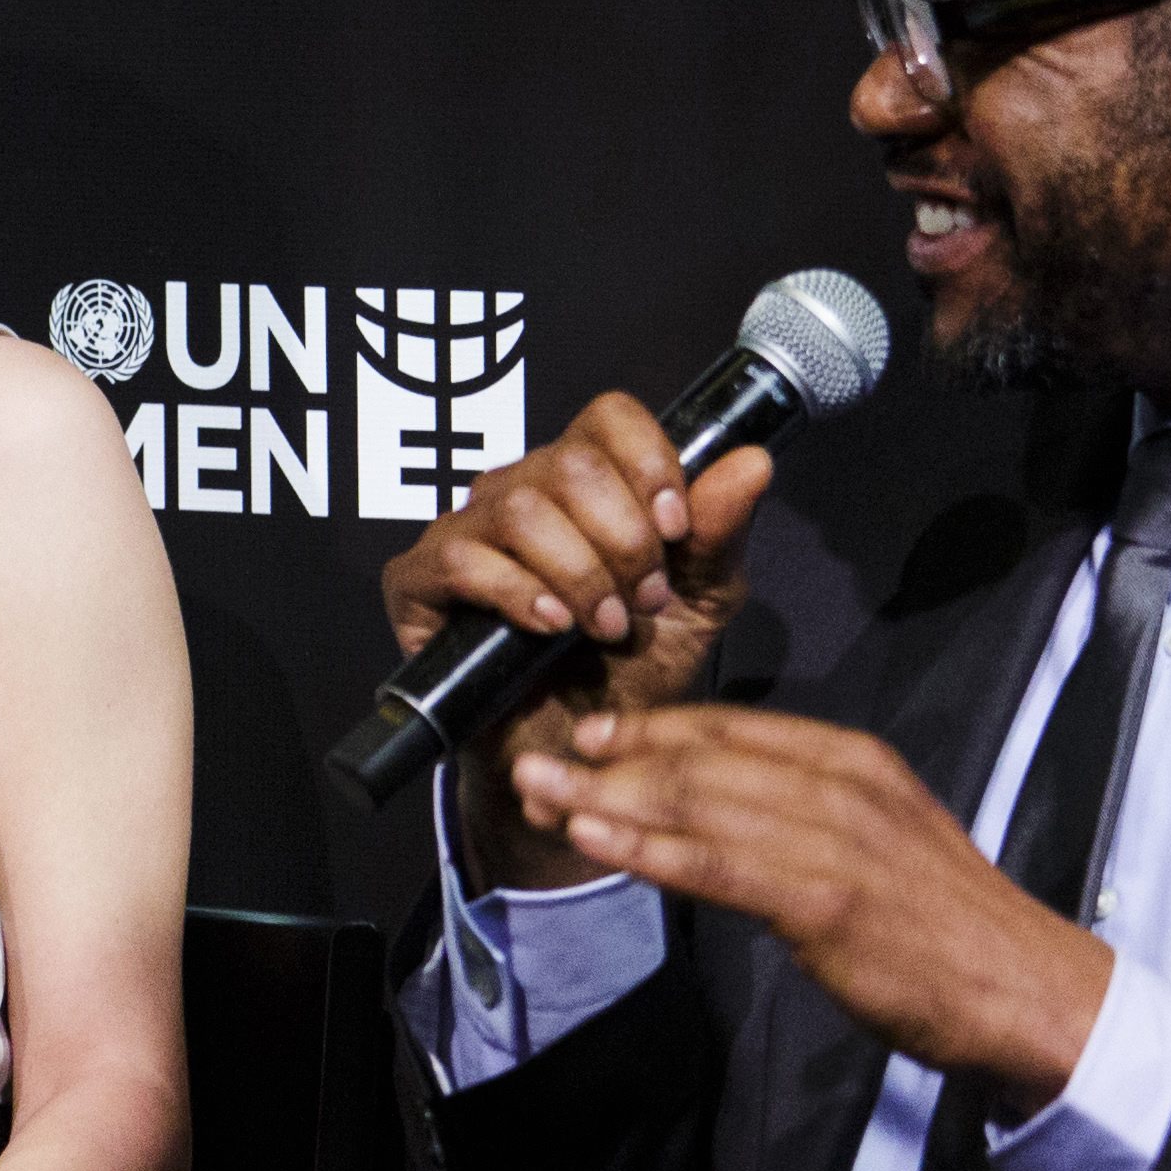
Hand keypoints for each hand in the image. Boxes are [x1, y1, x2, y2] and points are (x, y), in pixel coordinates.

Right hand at [376, 392, 773, 888]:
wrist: (578, 752)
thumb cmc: (632, 672)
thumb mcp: (699, 605)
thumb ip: (719, 533)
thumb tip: (752, 459)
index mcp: (587, 481)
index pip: (609, 417)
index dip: (649, 464)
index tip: (675, 530)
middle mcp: (521, 491)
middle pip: (570, 465)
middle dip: (623, 540)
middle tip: (643, 602)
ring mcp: (464, 531)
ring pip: (520, 509)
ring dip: (579, 574)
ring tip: (603, 627)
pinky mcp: (418, 581)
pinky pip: (461, 558)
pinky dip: (517, 592)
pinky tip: (549, 627)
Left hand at [510, 706, 1113, 1108]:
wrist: (1024, 990)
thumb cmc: (942, 927)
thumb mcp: (877, 840)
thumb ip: (804, 815)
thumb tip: (724, 810)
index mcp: (851, 760)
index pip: (731, 730)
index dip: (650, 729)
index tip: (589, 735)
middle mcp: (839, 782)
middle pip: (700, 759)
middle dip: (608, 760)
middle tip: (533, 762)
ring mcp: (834, 836)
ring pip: (698, 803)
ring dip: (607, 798)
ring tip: (539, 796)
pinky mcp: (826, 897)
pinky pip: (719, 864)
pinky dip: (650, 847)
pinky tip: (596, 840)